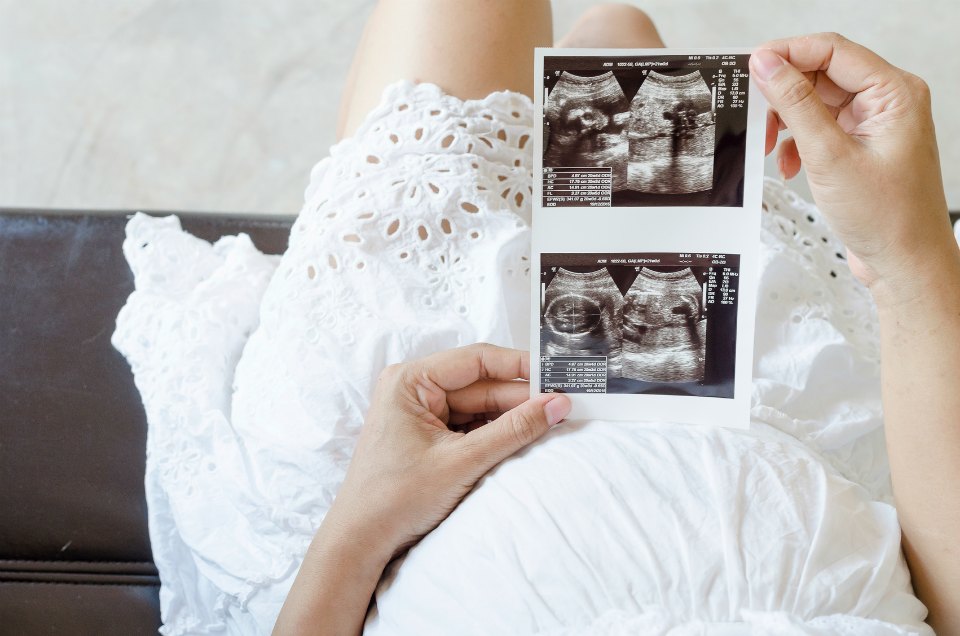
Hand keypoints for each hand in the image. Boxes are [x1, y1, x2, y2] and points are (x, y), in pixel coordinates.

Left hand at [329, 343, 570, 556]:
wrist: (361, 541)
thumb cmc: (395, 498)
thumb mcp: (463, 461)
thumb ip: (513, 430)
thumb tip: (557, 404)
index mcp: (410, 380)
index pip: (476, 360)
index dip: (520, 365)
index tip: (557, 373)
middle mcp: (414, 389)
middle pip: (482, 384)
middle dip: (521, 397)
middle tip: (564, 404)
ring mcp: (421, 412)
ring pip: (480, 406)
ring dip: (512, 416)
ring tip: (553, 421)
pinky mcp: (429, 436)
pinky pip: (471, 425)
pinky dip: (497, 433)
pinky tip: (525, 437)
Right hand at [750, 33, 955, 303]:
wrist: (904, 262)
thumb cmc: (887, 217)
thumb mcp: (830, 156)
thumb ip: (796, 105)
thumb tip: (768, 66)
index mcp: (894, 92)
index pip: (832, 50)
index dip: (788, 53)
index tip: (752, 66)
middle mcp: (887, 101)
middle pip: (821, 74)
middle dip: (784, 95)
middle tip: (754, 114)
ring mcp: (873, 123)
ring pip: (815, 102)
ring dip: (787, 123)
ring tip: (770, 146)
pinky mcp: (860, 144)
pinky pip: (819, 127)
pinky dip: (797, 143)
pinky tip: (789, 164)